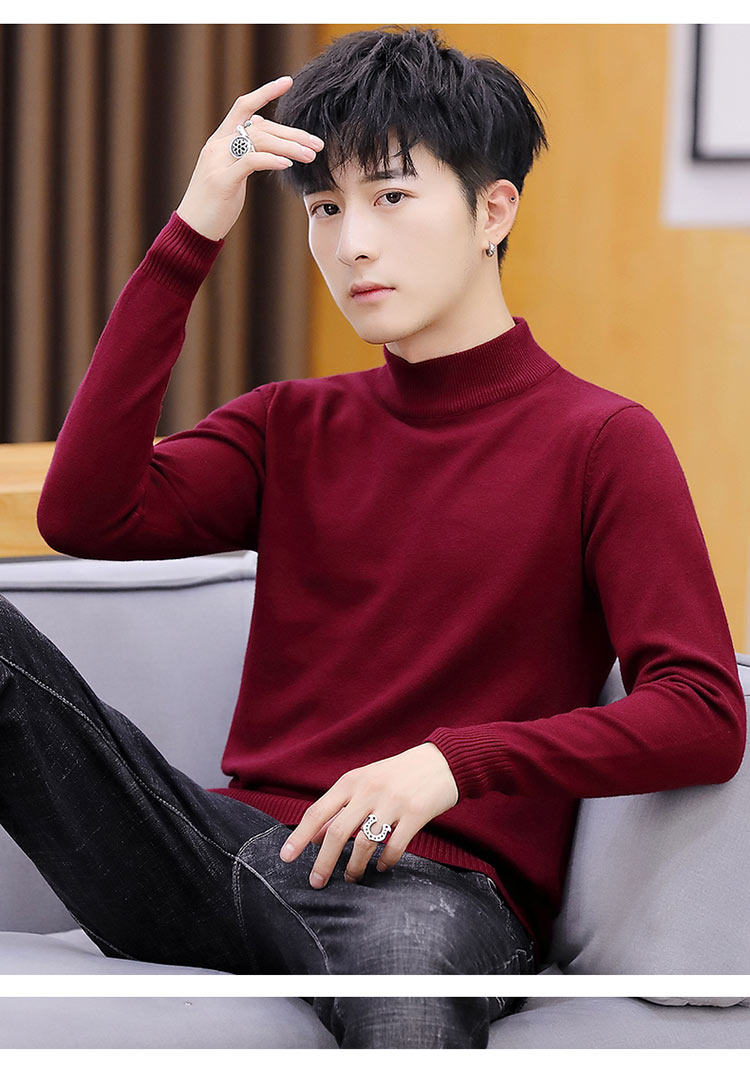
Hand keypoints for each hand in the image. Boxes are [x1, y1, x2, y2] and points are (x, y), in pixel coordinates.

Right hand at [175, 75, 324, 240]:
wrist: (192, 228)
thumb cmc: (214, 203)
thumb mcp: (229, 172)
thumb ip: (242, 150)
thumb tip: (256, 126)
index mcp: (219, 141)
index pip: (243, 107)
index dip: (265, 92)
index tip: (288, 82)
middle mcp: (217, 146)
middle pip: (260, 127)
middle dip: (292, 134)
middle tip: (316, 144)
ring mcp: (218, 162)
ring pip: (259, 141)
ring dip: (289, 147)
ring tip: (310, 156)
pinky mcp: (222, 181)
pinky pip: (251, 161)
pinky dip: (272, 160)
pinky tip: (288, 164)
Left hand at [278, 743, 458, 887]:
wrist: (440, 762)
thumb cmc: (396, 775)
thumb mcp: (364, 783)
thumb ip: (340, 808)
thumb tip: (314, 837)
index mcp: (351, 781)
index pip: (318, 811)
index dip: (299, 836)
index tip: (285, 857)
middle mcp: (368, 790)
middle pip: (337, 832)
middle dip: (324, 862)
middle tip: (316, 882)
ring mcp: (392, 802)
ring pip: (364, 843)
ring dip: (354, 866)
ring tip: (352, 877)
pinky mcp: (415, 814)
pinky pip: (394, 846)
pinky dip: (385, 862)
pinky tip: (382, 867)